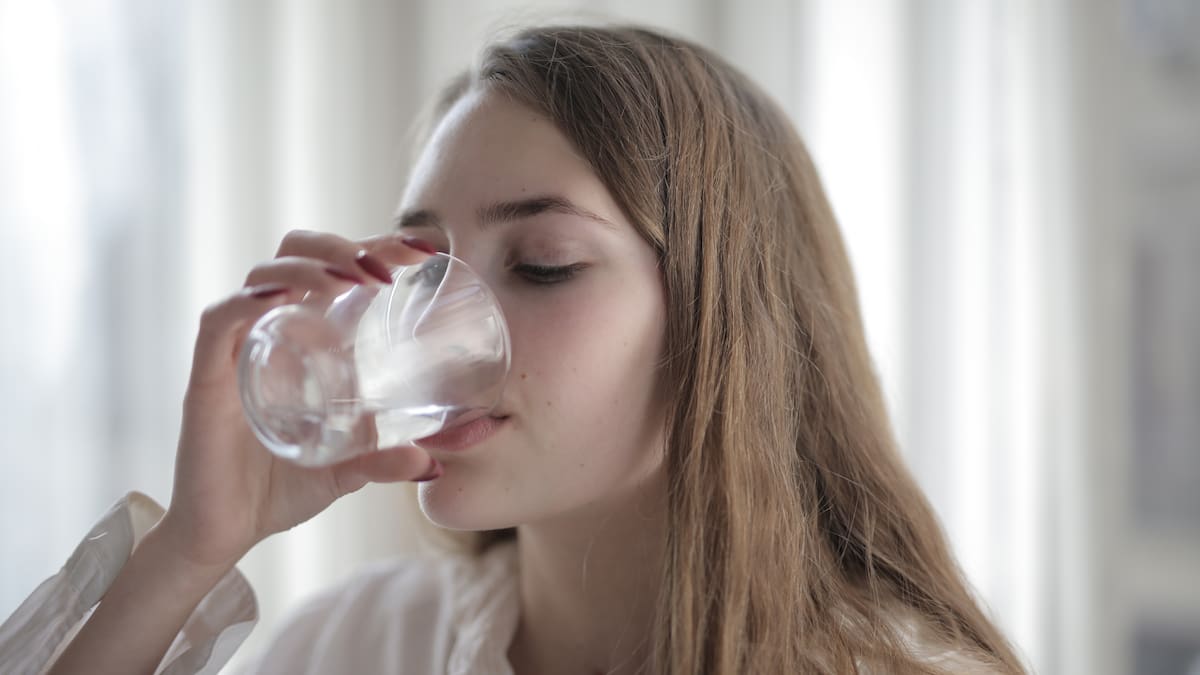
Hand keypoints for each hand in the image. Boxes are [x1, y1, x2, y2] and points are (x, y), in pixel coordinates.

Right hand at [157, 230, 437, 570]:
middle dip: (341, 245)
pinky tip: (282, 298)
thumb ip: (387, 460)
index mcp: (305, 338)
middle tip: (386, 269)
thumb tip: (434, 464)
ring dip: (309, 265)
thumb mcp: (348, 470)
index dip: (376, 246)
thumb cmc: (280, 489)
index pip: (336, 268)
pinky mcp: (207, 377)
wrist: (224, 534)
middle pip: (296, 253)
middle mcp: (271, 331)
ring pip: (262, 275)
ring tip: (350, 279)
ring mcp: (237, 350)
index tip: (423, 251)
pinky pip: (219, 321)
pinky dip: (247, 301)